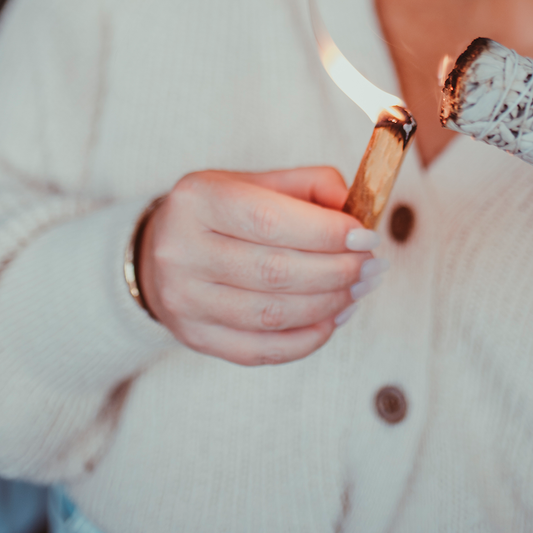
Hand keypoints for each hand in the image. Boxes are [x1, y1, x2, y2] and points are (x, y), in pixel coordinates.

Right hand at [138, 167, 384, 363]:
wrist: (160, 252)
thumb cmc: (223, 213)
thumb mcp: (257, 182)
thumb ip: (311, 187)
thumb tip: (356, 212)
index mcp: (198, 199)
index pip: (269, 221)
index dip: (326, 233)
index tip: (366, 237)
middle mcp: (181, 250)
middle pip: (274, 271)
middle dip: (337, 271)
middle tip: (373, 266)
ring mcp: (184, 300)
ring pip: (271, 315)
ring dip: (329, 305)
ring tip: (360, 289)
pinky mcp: (194, 337)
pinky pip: (261, 350)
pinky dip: (306, 339)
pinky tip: (333, 318)